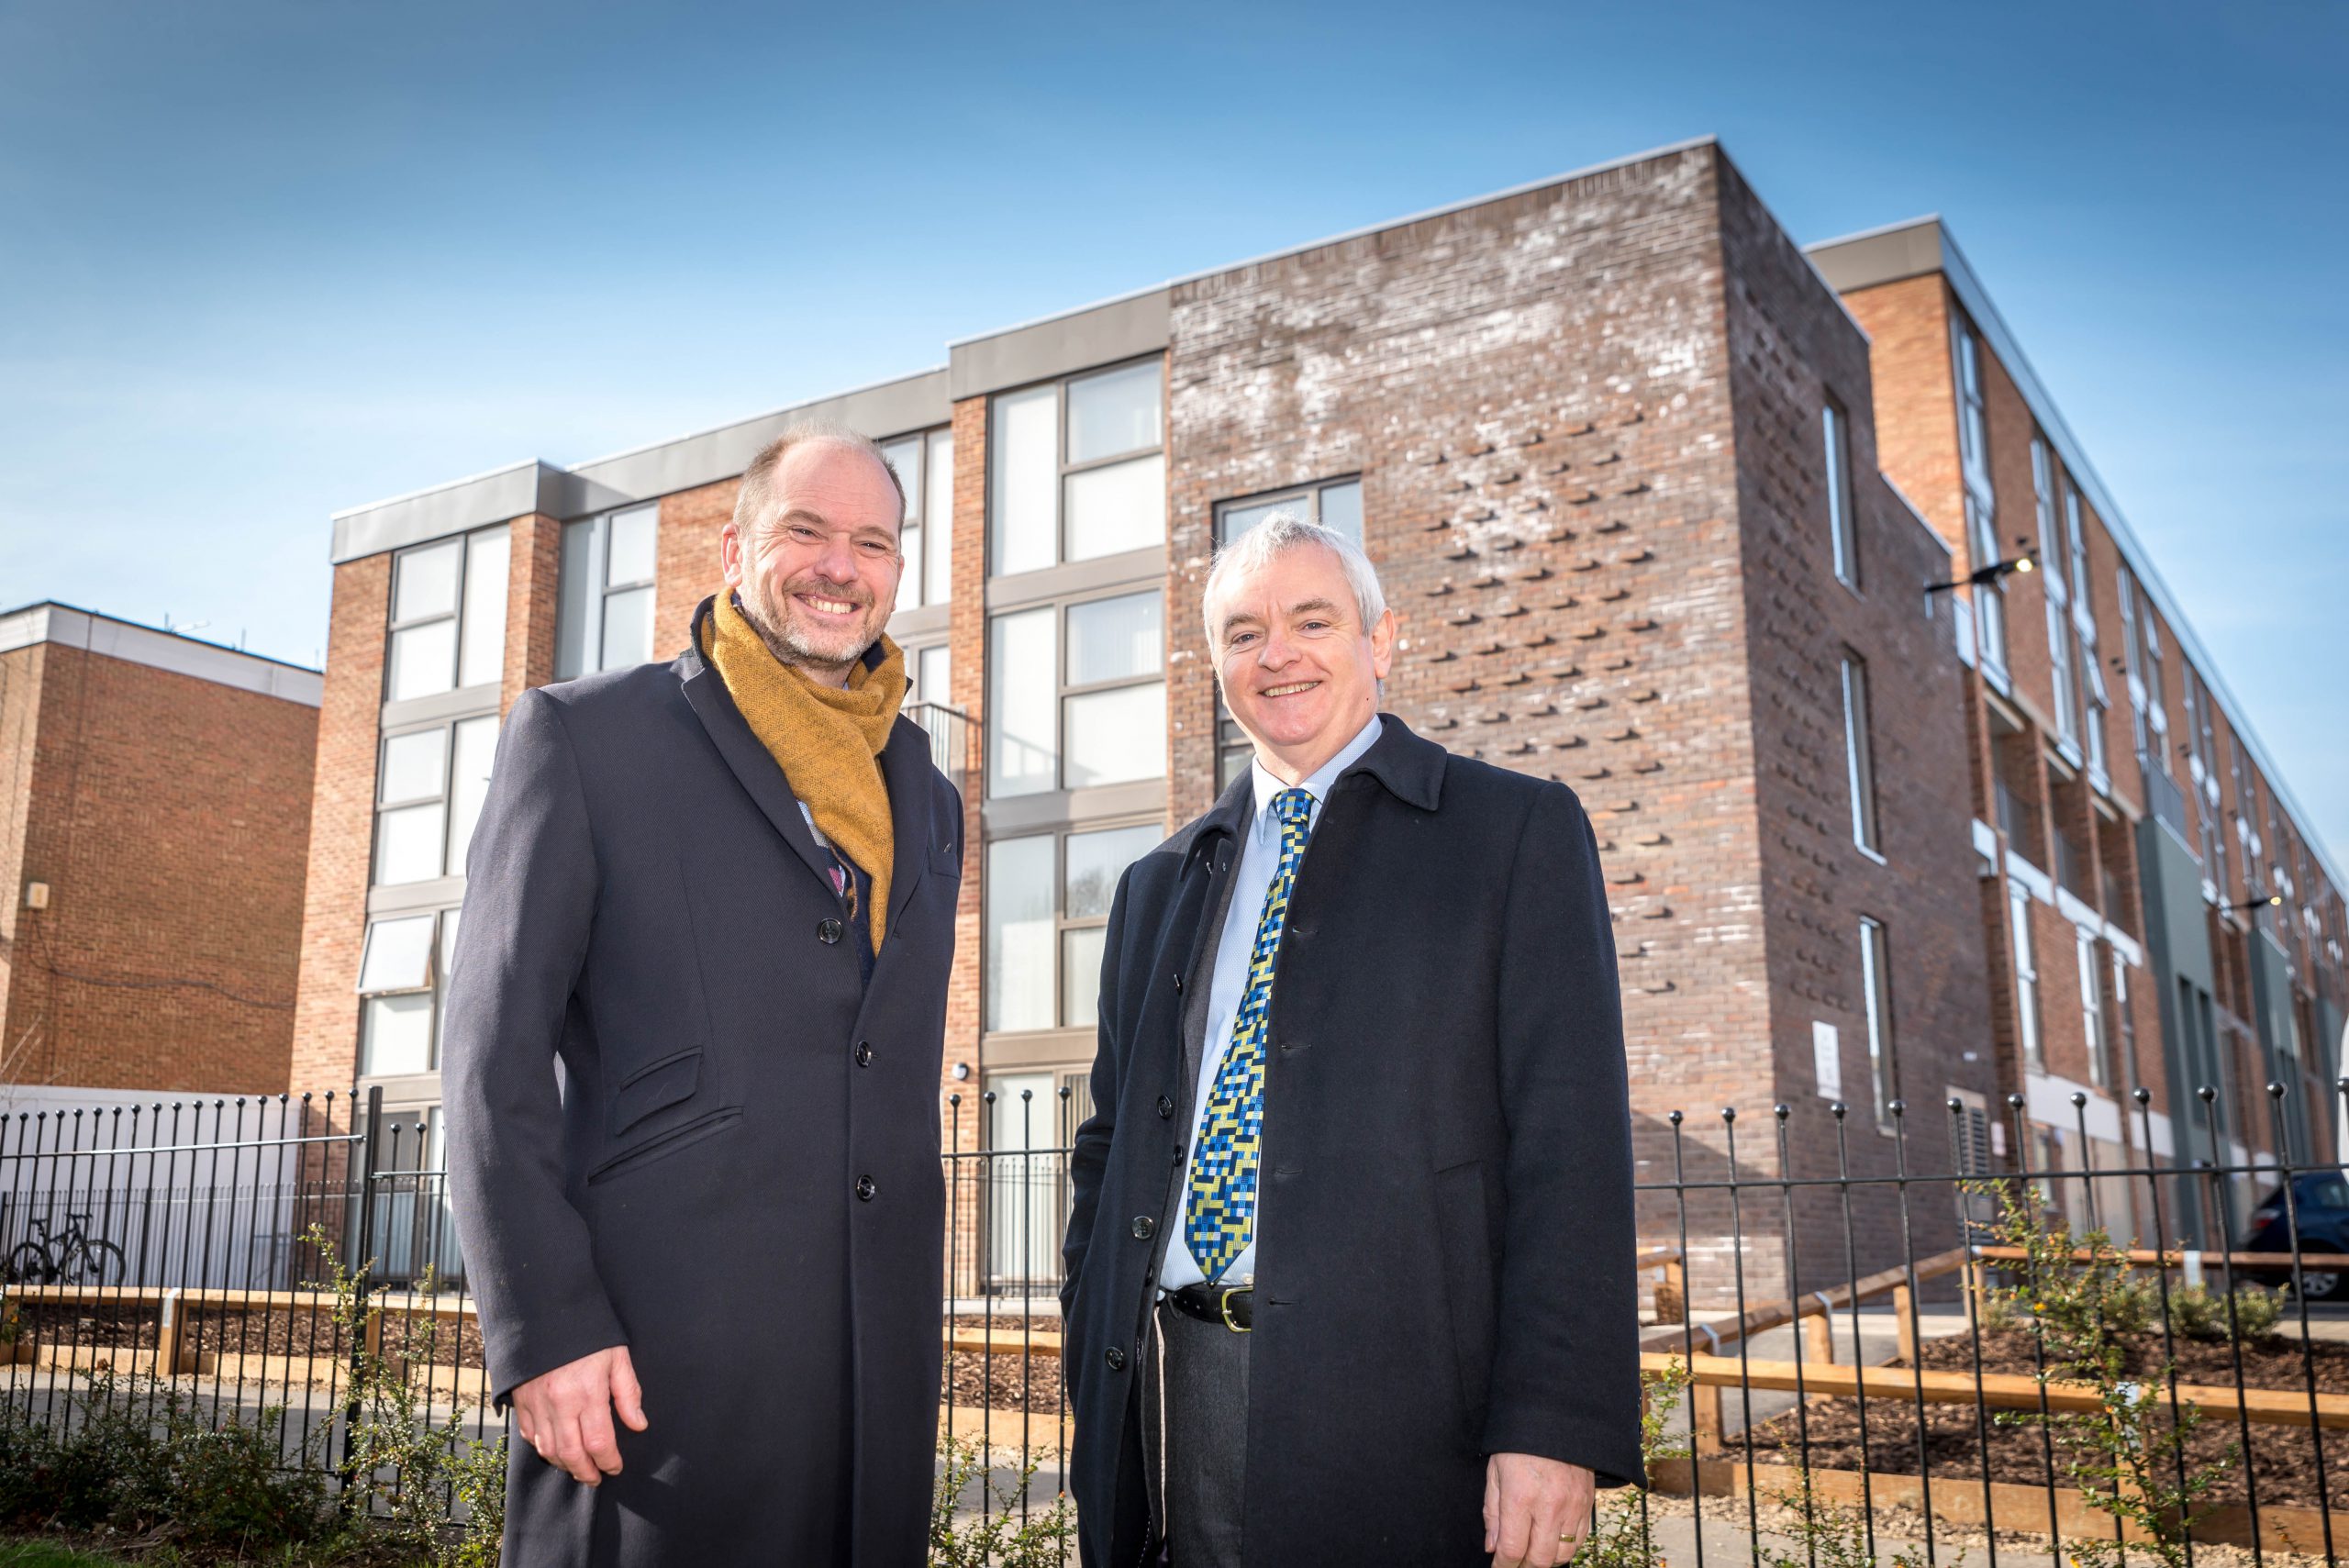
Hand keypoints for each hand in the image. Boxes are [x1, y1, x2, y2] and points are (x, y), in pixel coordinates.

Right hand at [510, 1345, 647, 1485]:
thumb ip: (628, 1393)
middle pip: (571, 1454)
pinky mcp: (521, 1400)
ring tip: (578, 1468)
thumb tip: (638, 1425)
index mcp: (587, 1392)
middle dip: (585, 1472)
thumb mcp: (617, 1357)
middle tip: (596, 1478)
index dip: (608, 1461)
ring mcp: (536, 1403)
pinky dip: (542, 1448)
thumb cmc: (587, 1335)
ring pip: (547, 1450)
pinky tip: (555, 1450)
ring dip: (564, 1465)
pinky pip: (529, 1435)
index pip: (599, 1442)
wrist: (546, 1313)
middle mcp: (559, 1403)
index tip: (615, 1467)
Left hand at [1484, 1452, 1594, 1567]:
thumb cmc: (1519, 1443)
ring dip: (1546, 1560)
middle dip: (1524, 1567)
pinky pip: (1580, 1539)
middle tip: (1514, 1563)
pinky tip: (1552, 1542)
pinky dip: (1566, 1547)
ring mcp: (1572, 1506)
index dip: (1503, 1566)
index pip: (1513, 1549)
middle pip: (1540, 1559)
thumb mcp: (1495, 1473)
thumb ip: (1493, 1513)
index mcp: (1520, 1497)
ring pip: (1562, 1554)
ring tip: (1532, 1553)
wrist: (1555, 1416)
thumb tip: (1493, 1547)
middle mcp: (1549, 1506)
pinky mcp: (1587, 1503)